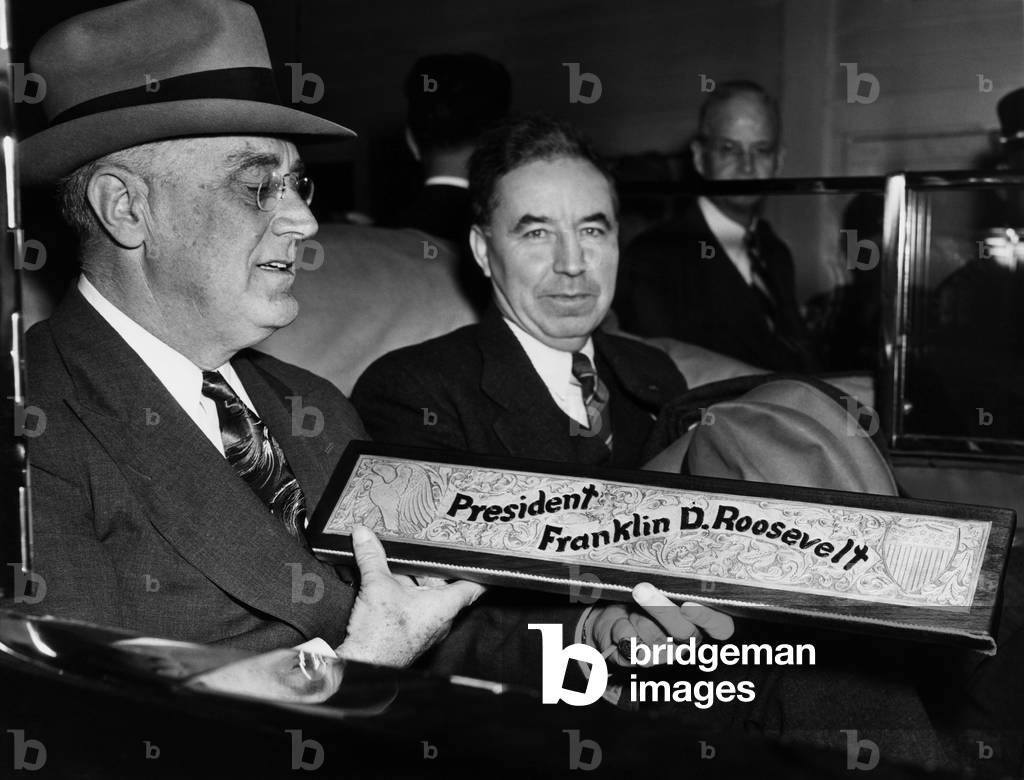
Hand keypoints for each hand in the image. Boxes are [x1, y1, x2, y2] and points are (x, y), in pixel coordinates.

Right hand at [334, 525, 484, 666]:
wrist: (365, 665)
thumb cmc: (381, 636)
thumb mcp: (376, 585)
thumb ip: (372, 557)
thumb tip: (364, 535)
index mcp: (445, 605)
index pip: (475, 586)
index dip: (480, 570)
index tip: (483, 558)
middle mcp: (441, 619)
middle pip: (447, 586)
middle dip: (437, 569)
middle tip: (434, 549)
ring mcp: (428, 628)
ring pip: (429, 597)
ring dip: (418, 582)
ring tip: (407, 562)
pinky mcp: (412, 634)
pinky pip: (416, 608)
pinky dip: (407, 595)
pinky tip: (391, 584)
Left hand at [584, 582, 734, 665]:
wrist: (613, 607)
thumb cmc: (643, 589)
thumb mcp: (657, 582)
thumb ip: (668, 583)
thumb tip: (666, 576)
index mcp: (702, 619)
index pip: (720, 627)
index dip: (707, 618)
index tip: (687, 605)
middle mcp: (688, 640)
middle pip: (686, 634)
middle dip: (662, 611)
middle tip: (641, 590)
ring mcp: (667, 653)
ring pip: (659, 643)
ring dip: (639, 620)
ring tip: (630, 606)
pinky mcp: (642, 660)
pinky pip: (634, 651)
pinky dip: (623, 630)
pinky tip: (620, 620)